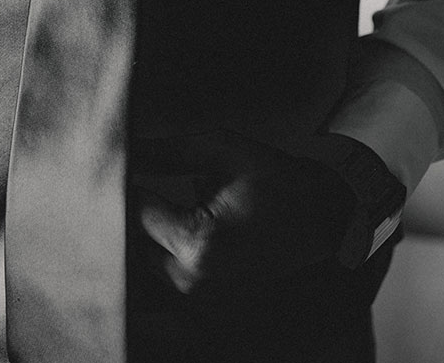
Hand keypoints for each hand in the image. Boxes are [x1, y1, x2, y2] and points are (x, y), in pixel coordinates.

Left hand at [131, 130, 355, 297]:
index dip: (124, 180)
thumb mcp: (222, 150)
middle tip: (136, 173)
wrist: (322, 216)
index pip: (133, 210)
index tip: (122, 160)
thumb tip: (124, 147)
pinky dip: (159, 243)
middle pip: (131, 238)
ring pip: (141, 254)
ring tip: (163, 194)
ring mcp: (196, 293)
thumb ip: (165, 152)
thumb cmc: (278, 181)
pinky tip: (176, 216)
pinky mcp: (200, 296)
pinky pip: (159, 266)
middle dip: (131, 205)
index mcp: (199, 243)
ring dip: (144, 226)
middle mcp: (193, 277)